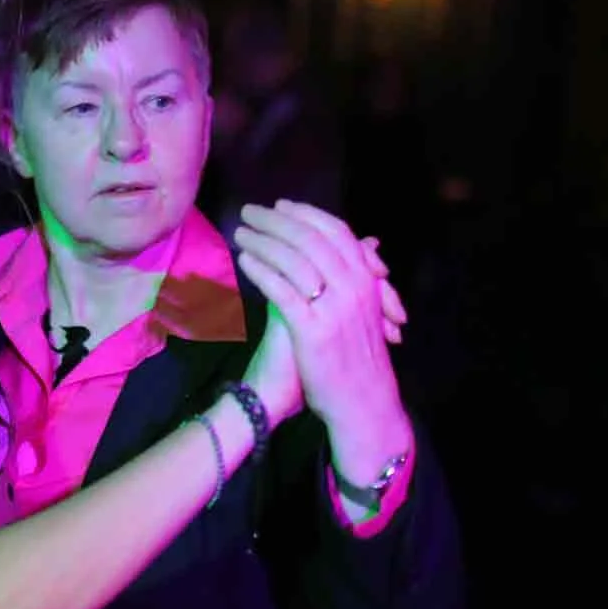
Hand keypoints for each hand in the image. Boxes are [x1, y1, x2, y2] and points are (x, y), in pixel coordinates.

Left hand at [232, 201, 407, 432]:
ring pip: (293, 259)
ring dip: (263, 240)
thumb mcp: (366, 309)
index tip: (281, 205)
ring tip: (240, 232)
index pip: (336, 231)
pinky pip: (281, 289)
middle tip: (250, 211)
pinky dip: (261, 269)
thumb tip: (366, 241)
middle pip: (310, 239)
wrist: (364, 403)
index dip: (306, 214)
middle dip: (277, 220)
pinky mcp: (313, 329)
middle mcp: (353, 287)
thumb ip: (359, 274)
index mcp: (367, 279)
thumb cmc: (359, 356)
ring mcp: (334, 308)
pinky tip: (244, 260)